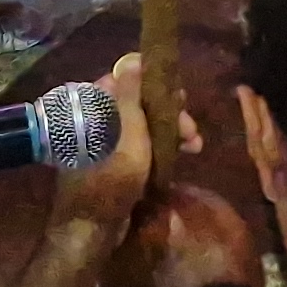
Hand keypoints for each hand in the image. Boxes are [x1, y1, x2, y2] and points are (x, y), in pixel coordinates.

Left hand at [51, 53, 183, 240]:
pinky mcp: (108, 162)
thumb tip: (132, 59)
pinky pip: (136, 145)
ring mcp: (101, 142)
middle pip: (137, 104)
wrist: (92, 227)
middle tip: (192, 131)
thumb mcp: (129, 132)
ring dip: (168, 132)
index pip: (126, 80)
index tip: (180, 97)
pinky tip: (179, 155)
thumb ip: (131, 94)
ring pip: (140, 126)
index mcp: (92, 105)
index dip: (156, 85)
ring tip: (194, 146)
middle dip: (168, 114)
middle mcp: (94, 119)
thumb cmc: (112, 176)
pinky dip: (157, 147)